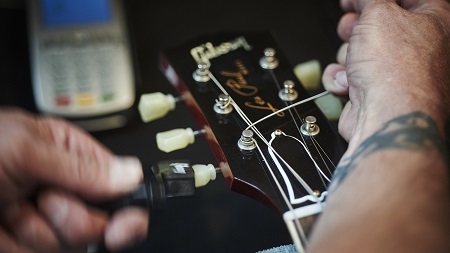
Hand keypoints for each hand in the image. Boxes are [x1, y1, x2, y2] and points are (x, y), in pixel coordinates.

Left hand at [0, 108, 147, 252]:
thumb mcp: (22, 149)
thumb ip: (80, 165)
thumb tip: (130, 174)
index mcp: (66, 153)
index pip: (116, 180)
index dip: (125, 203)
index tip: (124, 223)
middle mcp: (60, 185)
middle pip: (100, 217)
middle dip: (74, 218)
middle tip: (45, 202)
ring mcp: (43, 217)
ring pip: (73, 242)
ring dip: (40, 232)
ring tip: (10, 212)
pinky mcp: (26, 243)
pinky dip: (22, 247)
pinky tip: (4, 231)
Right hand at [322, 0, 449, 143]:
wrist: (387, 117)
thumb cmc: (397, 71)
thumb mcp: (380, 14)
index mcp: (437, 21)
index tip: (355, 0)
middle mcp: (422, 49)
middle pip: (379, 25)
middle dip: (357, 27)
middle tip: (352, 28)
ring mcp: (398, 73)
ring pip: (360, 51)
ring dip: (347, 54)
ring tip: (352, 60)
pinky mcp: (376, 92)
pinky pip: (351, 76)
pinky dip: (343, 78)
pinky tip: (348, 81)